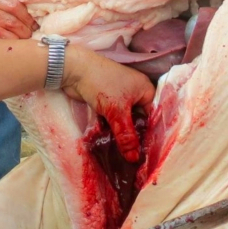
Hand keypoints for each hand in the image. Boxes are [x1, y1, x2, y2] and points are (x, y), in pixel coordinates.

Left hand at [62, 46, 155, 162]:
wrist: (73, 70)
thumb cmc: (101, 84)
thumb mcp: (117, 111)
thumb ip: (126, 135)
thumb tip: (134, 158)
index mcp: (145, 90)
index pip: (154, 116)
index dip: (152, 134)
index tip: (150, 154)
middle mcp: (136, 93)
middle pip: (140, 120)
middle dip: (137, 137)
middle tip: (138, 158)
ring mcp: (121, 98)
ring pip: (126, 121)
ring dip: (124, 135)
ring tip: (127, 156)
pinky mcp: (107, 103)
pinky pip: (115, 120)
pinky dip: (114, 130)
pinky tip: (114, 146)